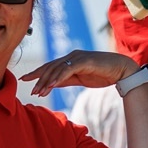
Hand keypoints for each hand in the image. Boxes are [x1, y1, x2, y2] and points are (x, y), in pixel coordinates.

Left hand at [21, 49, 143, 95]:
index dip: (37, 73)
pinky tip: (51, 85)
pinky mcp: (84, 61)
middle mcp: (72, 56)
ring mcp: (77, 57)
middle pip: (50, 67)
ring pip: (57, 69)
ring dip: (47, 81)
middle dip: (38, 78)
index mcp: (70, 60)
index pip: (50, 66)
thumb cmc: (103, 74)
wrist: (122, 70)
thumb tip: (51, 84)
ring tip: (39, 91)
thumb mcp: (80, 79)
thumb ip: (66, 80)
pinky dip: (58, 77)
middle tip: (30, 89)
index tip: (25, 79)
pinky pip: (67, 70)